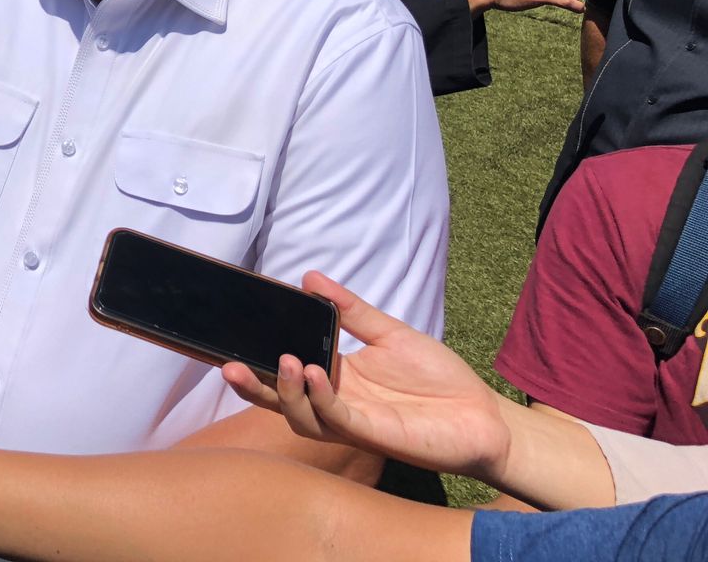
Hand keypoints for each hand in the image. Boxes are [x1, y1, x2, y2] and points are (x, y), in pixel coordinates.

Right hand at [221, 272, 513, 481]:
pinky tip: (317, 374)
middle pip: (280, 399)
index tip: (231, 339)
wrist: (482, 414)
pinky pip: (337, 419)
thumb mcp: (390, 333)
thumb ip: (350, 310)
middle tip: (229, 367)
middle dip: (252, 386)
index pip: (285, 370)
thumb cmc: (438, 378)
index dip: (257, 359)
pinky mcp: (373, 435)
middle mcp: (334, 402)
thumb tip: (310, 278)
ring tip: (288, 361)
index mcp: (335, 377)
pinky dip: (321, 398)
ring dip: (288, 391)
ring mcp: (351, 422)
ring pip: (301, 416)